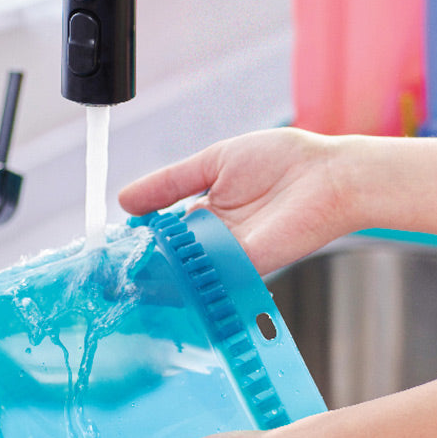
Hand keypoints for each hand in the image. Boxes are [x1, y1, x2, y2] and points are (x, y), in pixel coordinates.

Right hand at [118, 128, 351, 274]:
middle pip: (170, 256)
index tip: (110, 246)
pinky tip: (155, 273)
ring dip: (156, 272)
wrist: (329, 174)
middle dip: (141, 263)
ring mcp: (231, 255)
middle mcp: (216, 238)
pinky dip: (183, 276)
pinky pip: (208, 275)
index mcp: (208, 212)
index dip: (138, 239)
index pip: (164, 232)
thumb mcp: (213, 162)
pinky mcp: (247, 266)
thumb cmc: (282, 160)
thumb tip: (124, 200)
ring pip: (184, 270)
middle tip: (108, 272)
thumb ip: (170, 182)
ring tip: (123, 275)